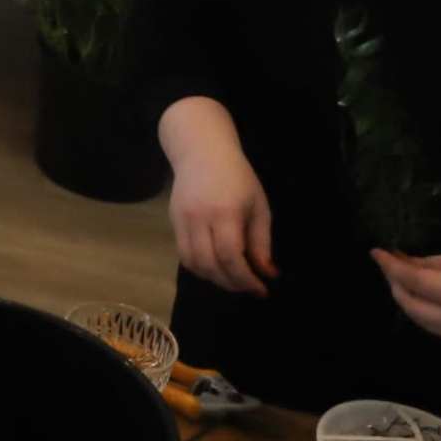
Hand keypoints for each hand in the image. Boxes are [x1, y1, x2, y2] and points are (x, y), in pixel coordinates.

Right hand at [167, 134, 274, 295]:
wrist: (202, 151)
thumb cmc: (238, 177)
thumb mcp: (259, 206)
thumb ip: (262, 242)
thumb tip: (267, 274)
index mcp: (225, 212)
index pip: (231, 257)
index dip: (246, 279)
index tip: (261, 289)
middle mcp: (199, 218)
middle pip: (210, 265)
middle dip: (231, 283)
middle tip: (248, 287)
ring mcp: (182, 220)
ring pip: (193, 263)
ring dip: (213, 278)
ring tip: (232, 279)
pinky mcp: (173, 221)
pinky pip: (184, 254)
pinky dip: (200, 267)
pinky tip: (215, 266)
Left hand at [374, 245, 440, 345]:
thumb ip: (435, 264)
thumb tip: (406, 263)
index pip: (413, 282)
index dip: (391, 267)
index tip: (377, 253)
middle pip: (412, 308)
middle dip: (396, 287)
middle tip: (390, 266)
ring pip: (424, 324)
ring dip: (408, 303)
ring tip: (403, 280)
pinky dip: (426, 314)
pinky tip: (425, 297)